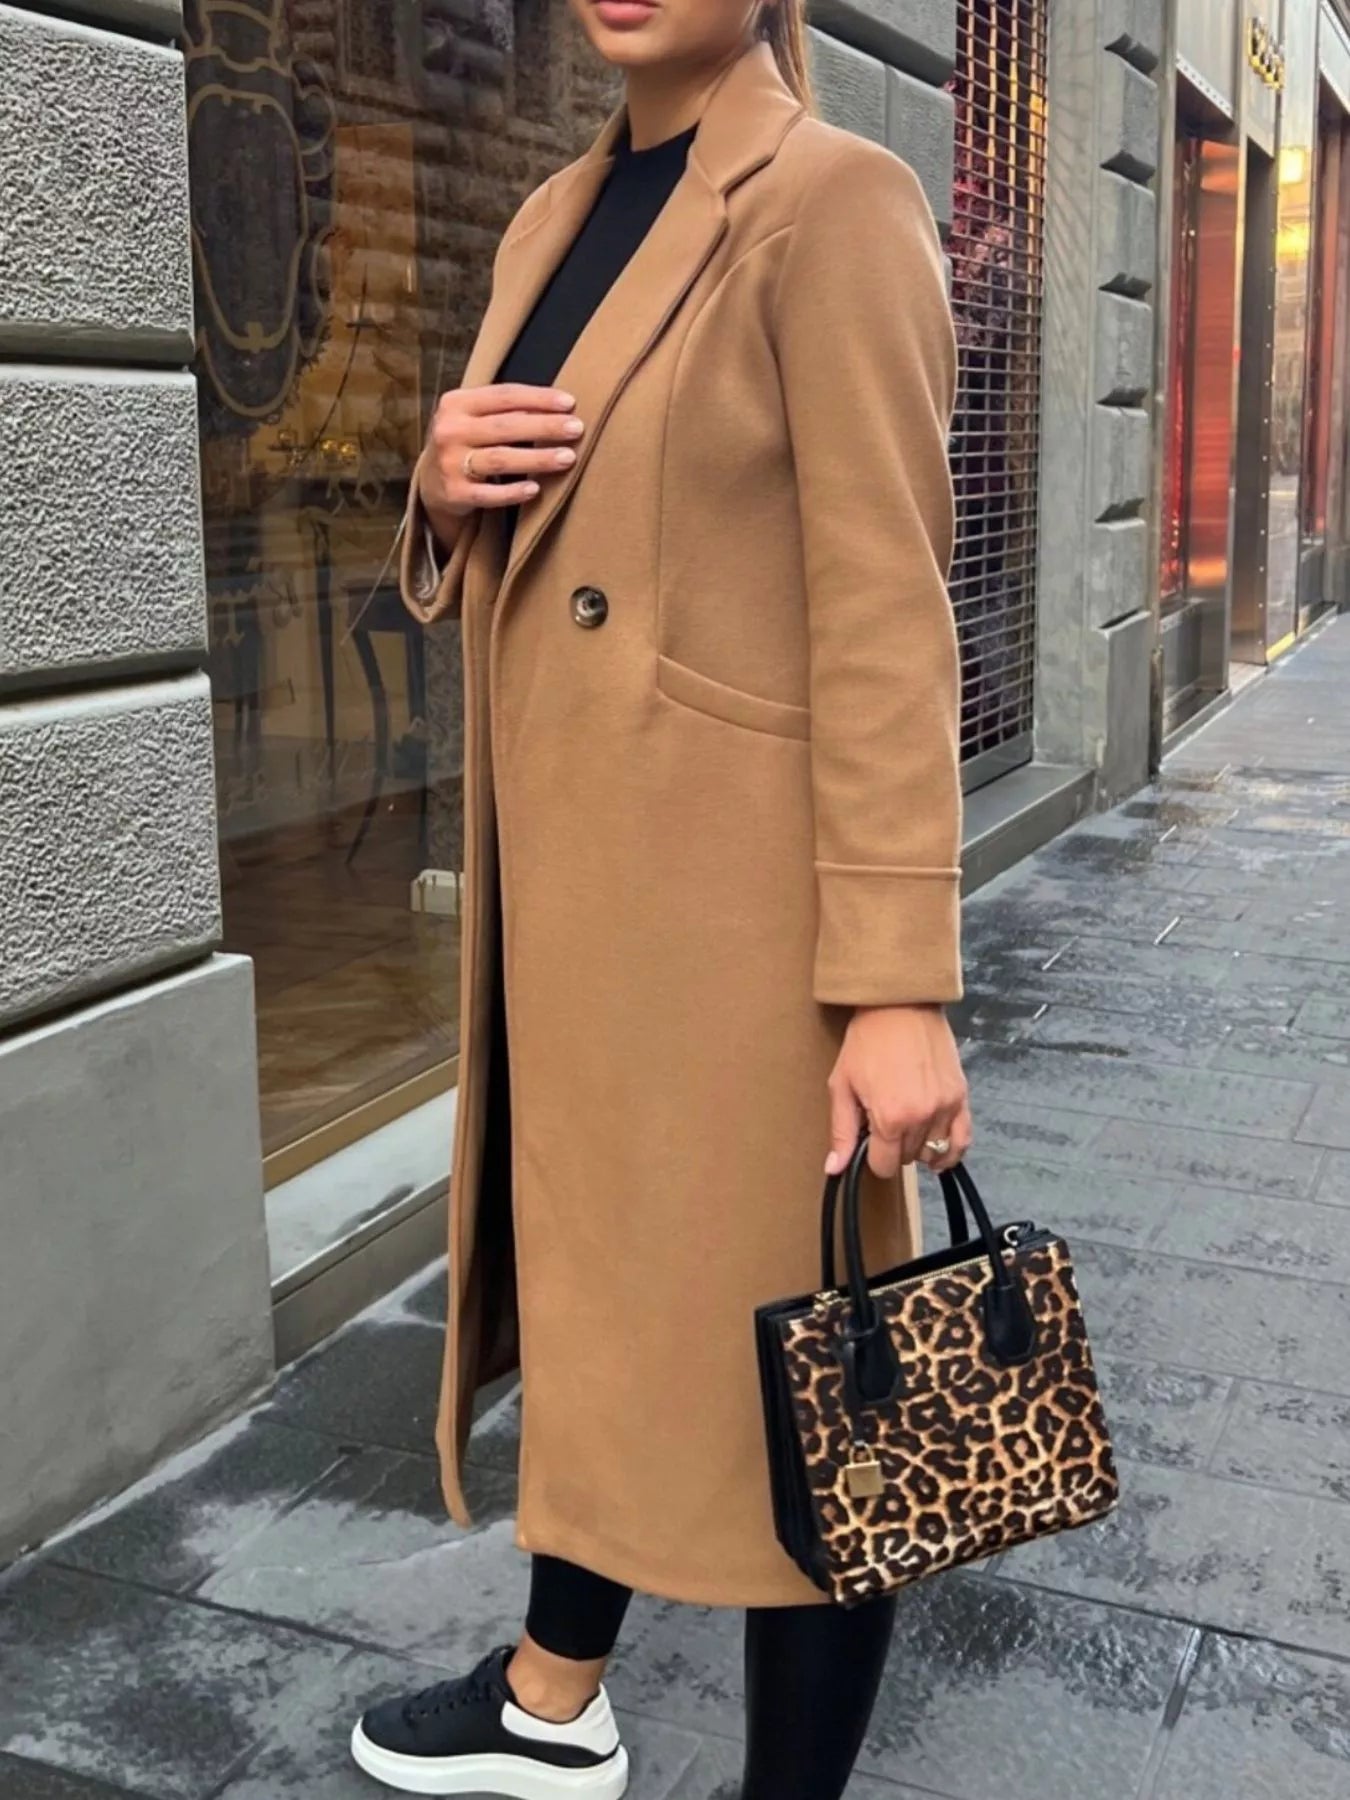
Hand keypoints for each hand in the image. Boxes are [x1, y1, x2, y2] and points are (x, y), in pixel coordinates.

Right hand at [421, 383, 586, 532]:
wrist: (430, 482)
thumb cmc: (465, 442)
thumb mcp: (475, 418)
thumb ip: (504, 410)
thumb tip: (556, 407)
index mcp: (456, 403)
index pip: (504, 395)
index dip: (539, 398)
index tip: (570, 403)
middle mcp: (450, 430)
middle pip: (506, 426)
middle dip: (545, 427)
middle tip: (576, 429)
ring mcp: (449, 463)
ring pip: (501, 459)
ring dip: (538, 458)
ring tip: (568, 458)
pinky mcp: (454, 493)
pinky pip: (489, 494)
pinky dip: (513, 492)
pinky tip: (536, 489)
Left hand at [826, 1005, 971, 1178]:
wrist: (900, 1005)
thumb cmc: (868, 1040)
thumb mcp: (842, 1086)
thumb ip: (842, 1131)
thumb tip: (836, 1168)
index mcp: (890, 1118)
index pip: (884, 1166)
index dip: (873, 1158)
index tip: (869, 1143)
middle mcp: (921, 1118)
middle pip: (908, 1159)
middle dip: (893, 1147)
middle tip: (884, 1121)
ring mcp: (945, 1108)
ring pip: (933, 1151)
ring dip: (918, 1145)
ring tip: (906, 1124)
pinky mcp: (961, 1096)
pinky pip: (963, 1140)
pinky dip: (951, 1151)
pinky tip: (938, 1153)